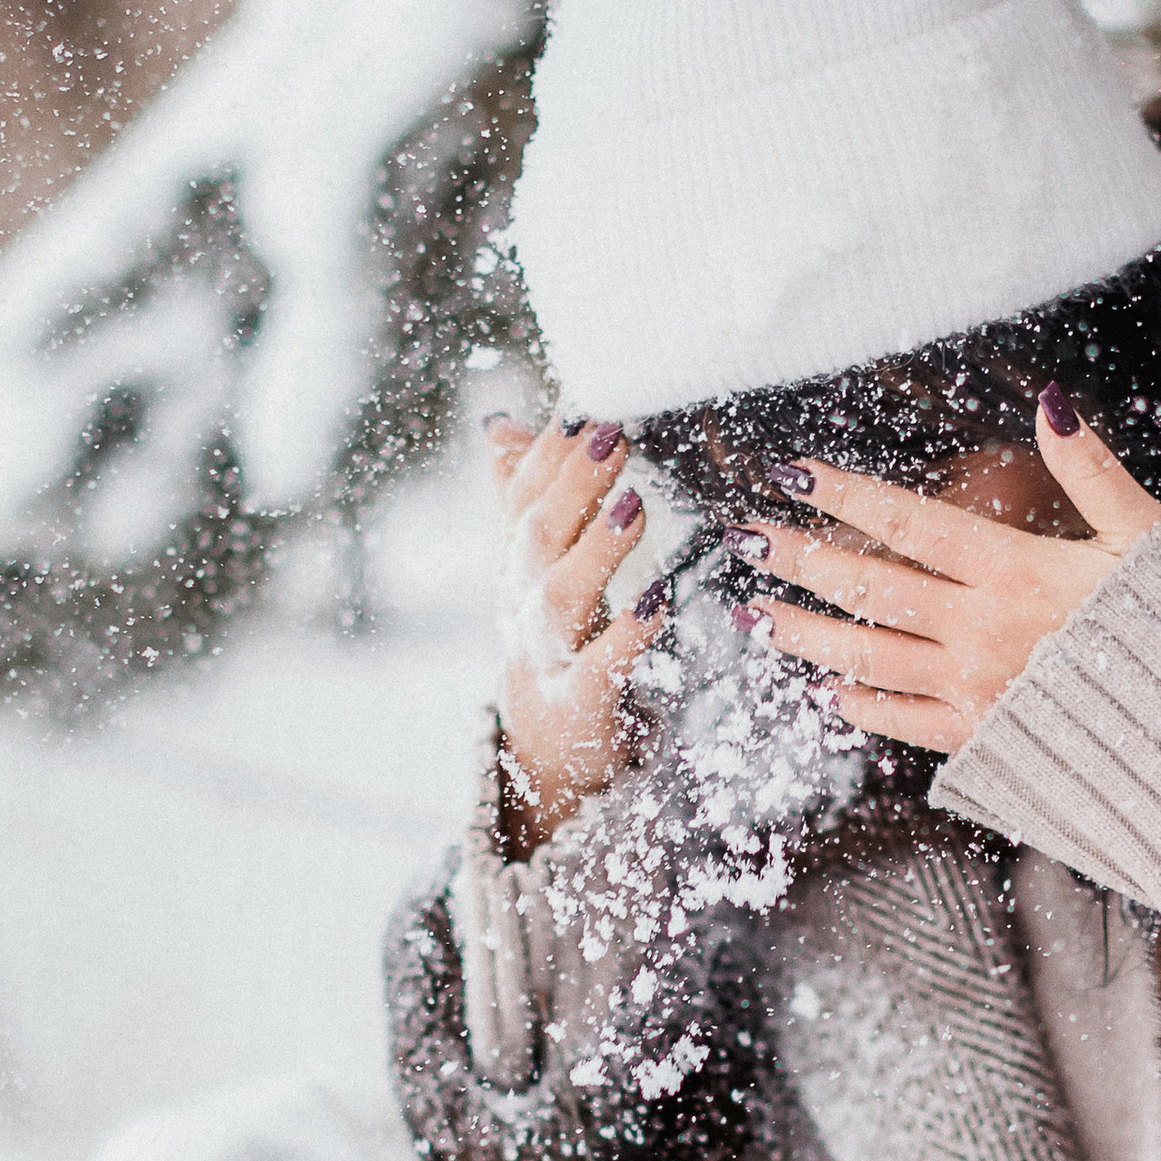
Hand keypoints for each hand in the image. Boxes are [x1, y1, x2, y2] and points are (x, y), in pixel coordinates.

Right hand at [487, 414, 666, 850]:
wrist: (545, 750)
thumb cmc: (552, 642)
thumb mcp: (534, 570)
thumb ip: (522, 498)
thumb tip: (499, 424)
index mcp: (515, 567)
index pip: (522, 499)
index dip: (547, 456)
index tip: (582, 410)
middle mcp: (520, 605)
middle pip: (535, 537)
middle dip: (572, 484)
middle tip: (613, 435)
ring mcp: (545, 656)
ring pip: (559, 597)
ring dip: (596, 548)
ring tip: (637, 505)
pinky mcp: (579, 704)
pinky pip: (601, 666)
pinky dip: (628, 634)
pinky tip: (661, 599)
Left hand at [739, 388, 1160, 754]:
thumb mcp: (1145, 538)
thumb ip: (1093, 471)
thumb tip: (1052, 403)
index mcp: (1015, 571)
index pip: (907, 522)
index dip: (843, 494)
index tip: (791, 473)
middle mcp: (980, 630)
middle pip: (869, 586)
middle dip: (799, 558)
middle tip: (743, 539)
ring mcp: (973, 691)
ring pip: (866, 657)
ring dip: (806, 634)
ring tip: (758, 615)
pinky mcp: (980, 742)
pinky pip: (901, 722)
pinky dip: (859, 705)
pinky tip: (829, 689)